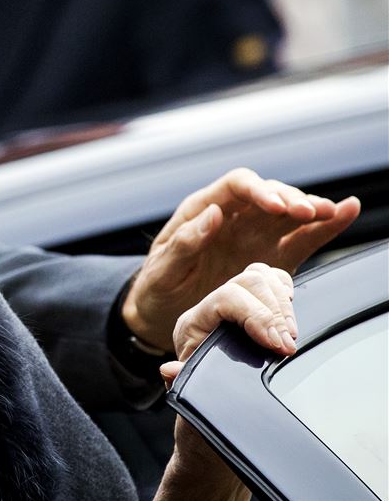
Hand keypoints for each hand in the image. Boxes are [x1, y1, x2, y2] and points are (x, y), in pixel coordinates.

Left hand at [123, 168, 358, 350]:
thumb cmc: (156, 288)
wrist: (160, 313)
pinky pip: (299, 239)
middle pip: (268, 194)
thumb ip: (185, 243)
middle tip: (308, 212)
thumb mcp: (161, 269)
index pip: (235, 187)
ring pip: (287, 213)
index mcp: (201, 211)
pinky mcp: (270, 258)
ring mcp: (253, 236)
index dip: (258, 191)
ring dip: (310, 210)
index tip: (275, 206)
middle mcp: (232, 217)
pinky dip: (322, 228)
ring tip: (331, 212)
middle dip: (289, 199)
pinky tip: (344, 213)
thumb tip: (213, 214)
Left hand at [153, 264, 295, 500]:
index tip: (280, 345)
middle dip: (275, 310)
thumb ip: (182, 385)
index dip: (257, 315)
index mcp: (191, 327)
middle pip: (248, 280)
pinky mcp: (252, 311)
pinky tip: (289, 319)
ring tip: (289, 336)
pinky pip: (271, 283)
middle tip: (288, 345)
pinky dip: (285, 293)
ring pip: (259, 276)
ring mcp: (232, 308)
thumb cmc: (202, 412)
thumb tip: (169, 371)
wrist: (210, 429)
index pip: (226, 297)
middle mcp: (210, 311)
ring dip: (282, 303)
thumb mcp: (190, 401)